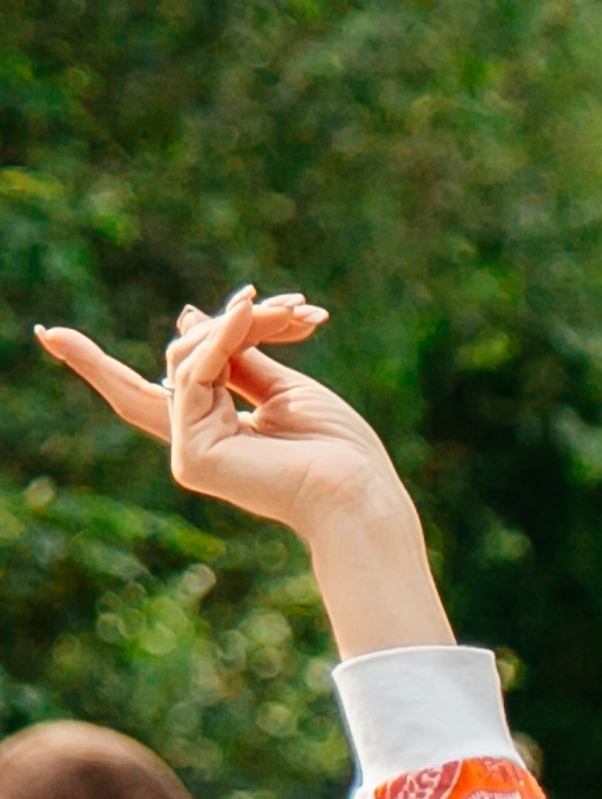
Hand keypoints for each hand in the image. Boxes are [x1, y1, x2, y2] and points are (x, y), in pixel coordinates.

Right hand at [38, 285, 455, 657]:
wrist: (357, 488)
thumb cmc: (337, 447)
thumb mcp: (283, 388)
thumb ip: (236, 355)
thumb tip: (190, 313)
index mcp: (213, 430)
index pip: (148, 390)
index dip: (96, 365)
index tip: (48, 335)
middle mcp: (193, 442)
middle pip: (177, 362)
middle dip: (229, 322)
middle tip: (301, 312)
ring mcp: (188, 451)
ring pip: (188, 357)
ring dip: (244, 324)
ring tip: (300, 316)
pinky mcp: (192, 455)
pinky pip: (196, 372)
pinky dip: (224, 336)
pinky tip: (253, 311)